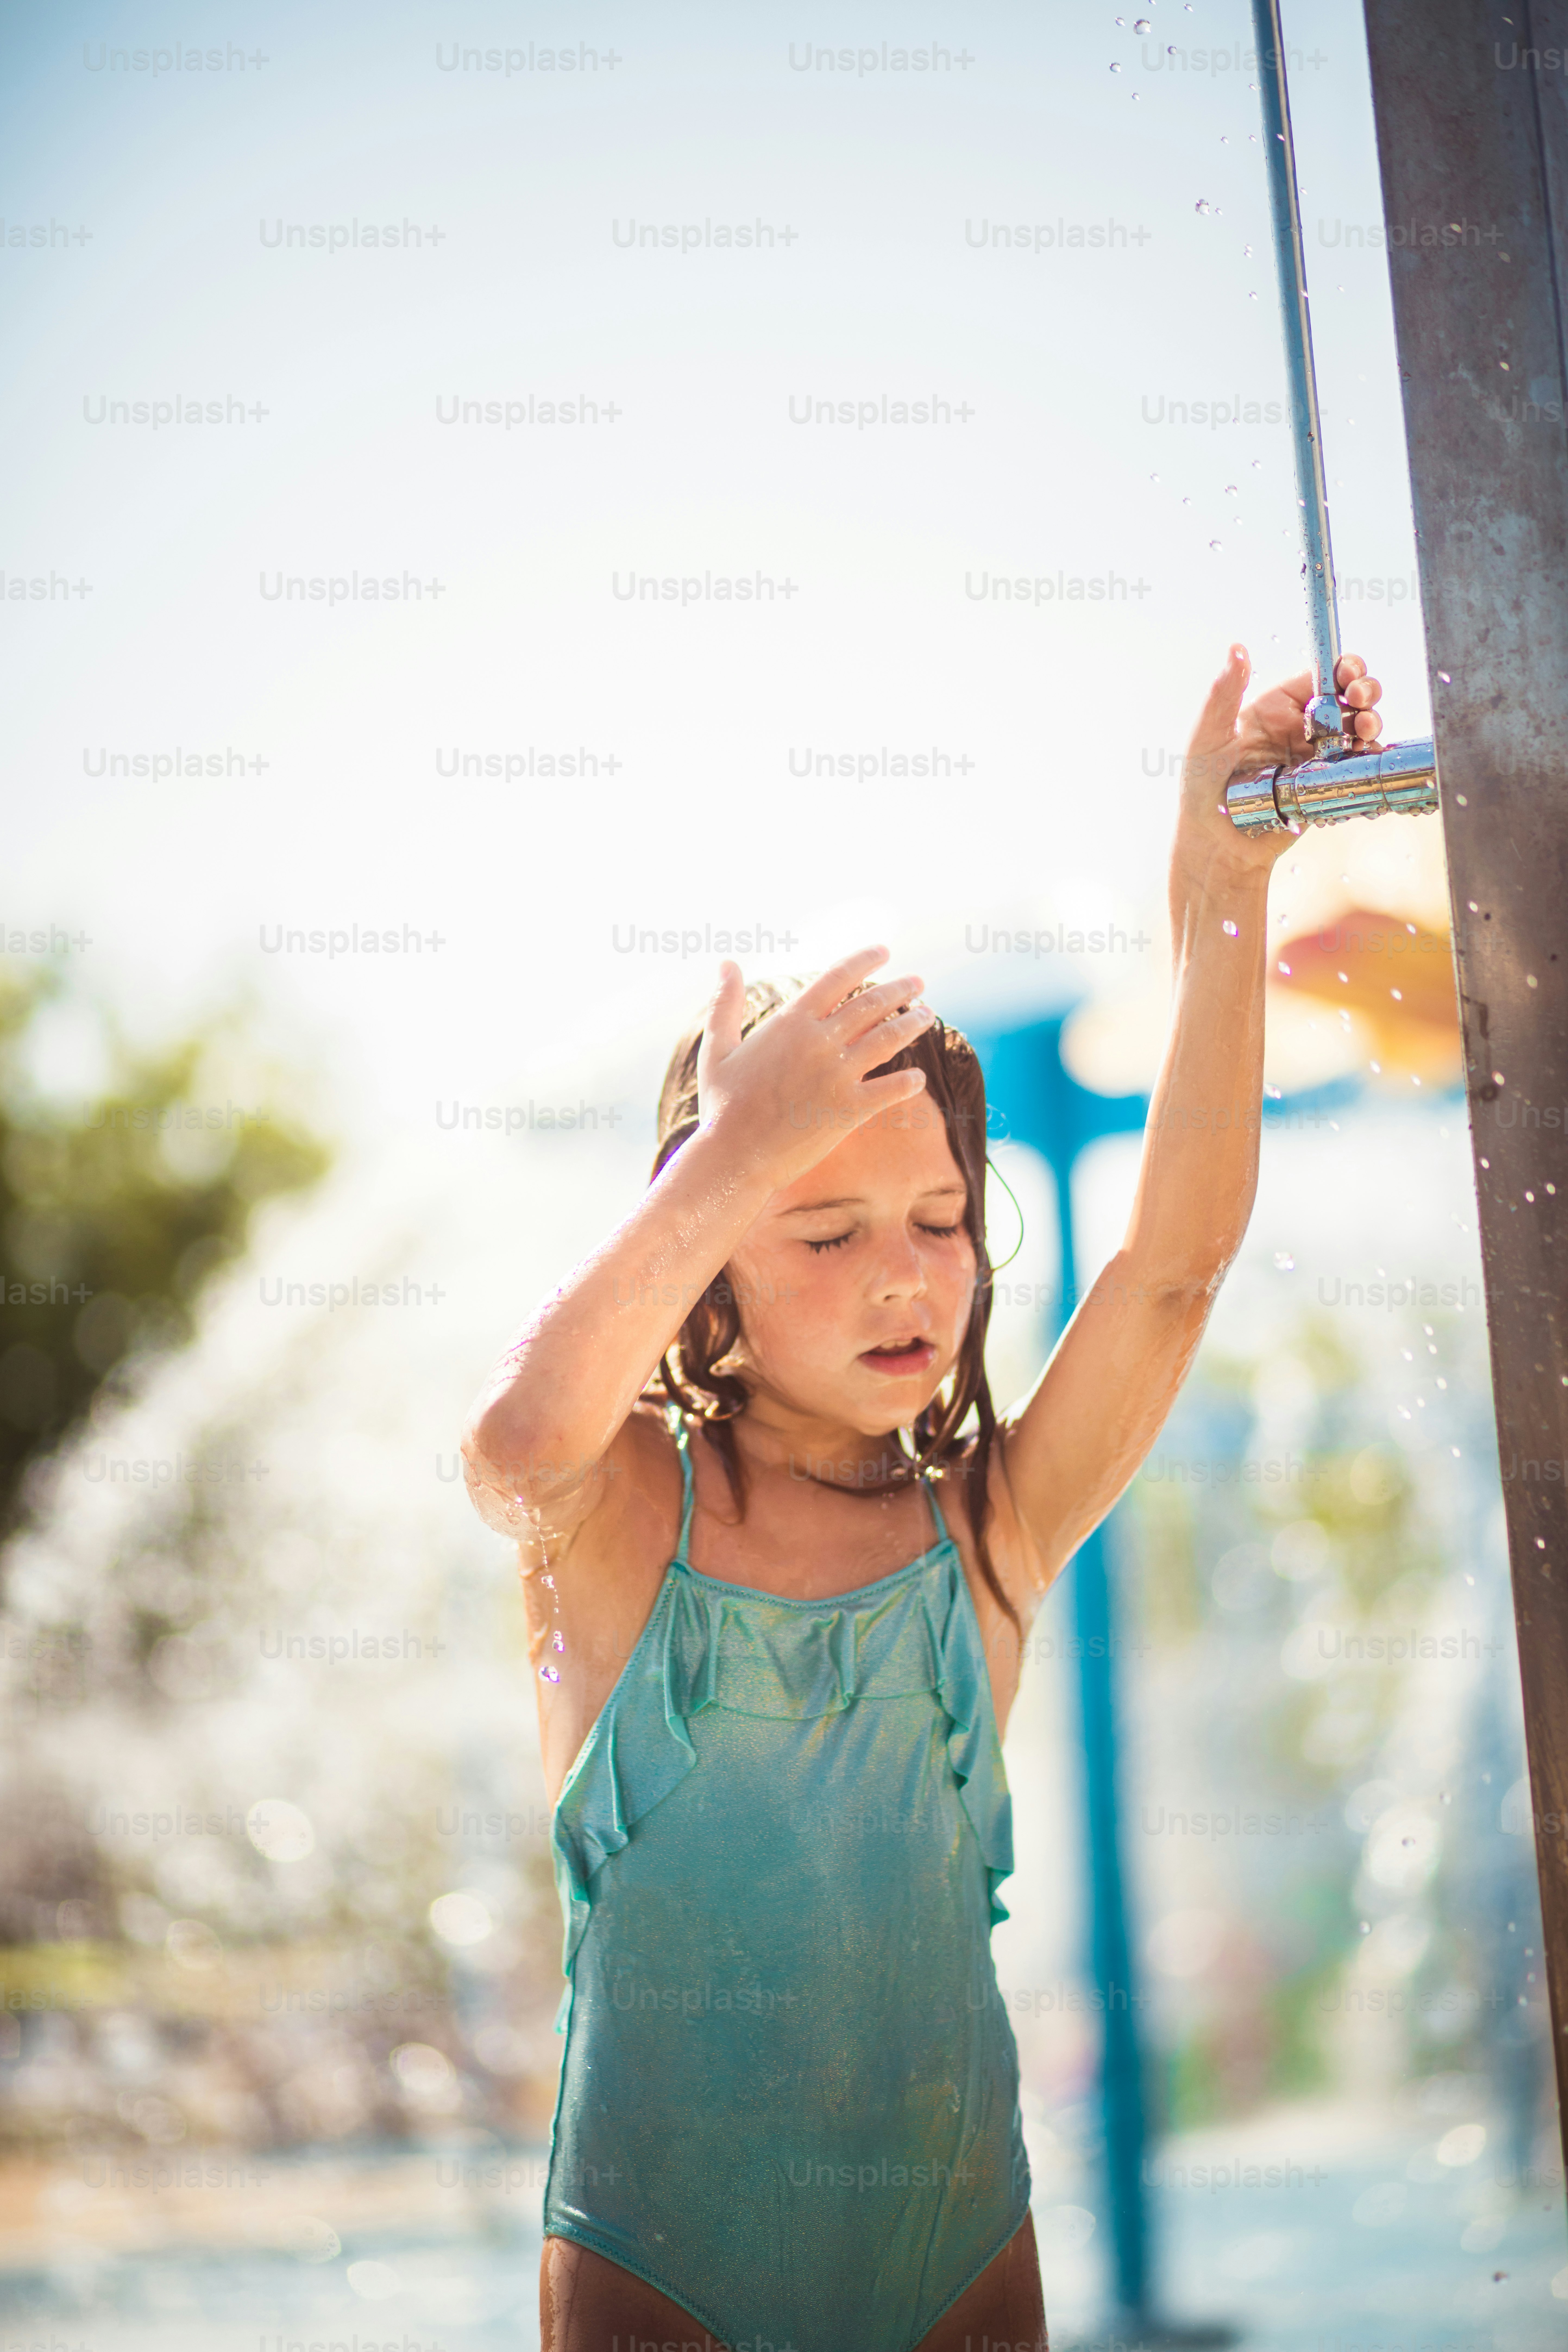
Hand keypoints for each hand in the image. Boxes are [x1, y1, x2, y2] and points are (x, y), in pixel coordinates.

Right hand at [694, 946, 934, 1188]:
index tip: (884, 951)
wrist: (733, 1156)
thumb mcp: (717, 1048)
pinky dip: (908, 1082)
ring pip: (888, 1039)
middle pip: (871, 1004)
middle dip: (899, 989)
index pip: (837, 977)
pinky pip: (891, 1090)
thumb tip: (726, 962)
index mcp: (791, 1022)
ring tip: (927, 1015)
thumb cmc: (721, 1105)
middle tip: (918, 982)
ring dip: (912, 1023)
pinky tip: (919, 1079)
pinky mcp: (849, 1109)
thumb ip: (725, 1003)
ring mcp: (837, 1075)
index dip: (864, 960)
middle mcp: (819, 1042)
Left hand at [1177, 644, 1384, 872]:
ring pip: (1357, 728)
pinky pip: (1358, 764)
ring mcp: (1317, 756)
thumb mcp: (1208, 737)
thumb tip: (1236, 648)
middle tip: (1363, 701)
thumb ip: (1224, 694)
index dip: (1340, 669)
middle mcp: (1299, 728)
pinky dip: (1370, 756)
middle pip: (1345, 698)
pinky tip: (1368, 754)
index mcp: (1274, 708)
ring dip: (1370, 722)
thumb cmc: (1203, 789)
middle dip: (1363, 691)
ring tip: (1365, 730)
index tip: (1350, 672)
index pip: (1317, 677)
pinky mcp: (1327, 784)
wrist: (1219, 844)